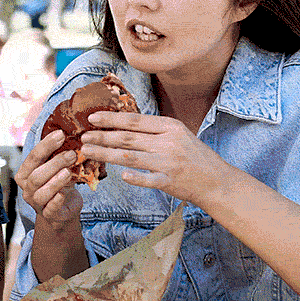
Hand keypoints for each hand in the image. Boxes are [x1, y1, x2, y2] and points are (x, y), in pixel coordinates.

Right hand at [13, 130, 83, 229]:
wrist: (64, 209)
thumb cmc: (59, 184)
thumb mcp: (57, 168)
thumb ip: (59, 155)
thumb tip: (73, 135)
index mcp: (25, 173)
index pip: (33, 157)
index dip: (46, 145)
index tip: (60, 134)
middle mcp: (27, 189)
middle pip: (36, 176)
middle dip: (54, 163)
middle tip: (71, 154)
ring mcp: (36, 203)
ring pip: (41, 193)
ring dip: (55, 181)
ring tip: (69, 172)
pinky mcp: (49, 216)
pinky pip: (50, 209)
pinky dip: (56, 201)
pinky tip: (64, 194)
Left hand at [80, 111, 225, 205]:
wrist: (216, 181)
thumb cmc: (194, 156)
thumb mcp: (178, 135)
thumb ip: (154, 130)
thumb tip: (122, 124)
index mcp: (170, 127)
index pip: (135, 120)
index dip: (111, 118)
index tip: (92, 118)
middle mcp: (168, 143)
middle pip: (128, 138)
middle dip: (102, 137)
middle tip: (83, 136)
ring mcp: (168, 163)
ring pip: (130, 157)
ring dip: (106, 154)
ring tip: (88, 151)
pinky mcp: (170, 183)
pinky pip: (148, 180)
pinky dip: (134, 177)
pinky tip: (120, 176)